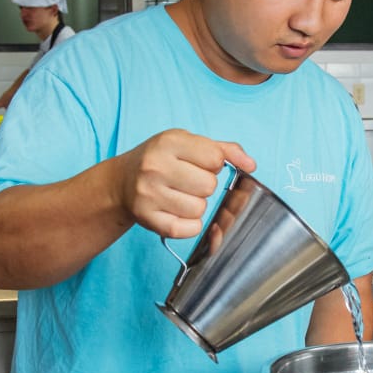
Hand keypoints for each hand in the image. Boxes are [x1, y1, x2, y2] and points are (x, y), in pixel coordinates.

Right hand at [116, 129, 254, 239]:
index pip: (215, 158)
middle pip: (209, 185)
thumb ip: (224, 150)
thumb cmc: (161, 160)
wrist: (122, 181)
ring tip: (180, 196)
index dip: (214, 164)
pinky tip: (177, 212)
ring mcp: (149, 194)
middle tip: (188, 182)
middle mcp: (155, 166)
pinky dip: (189, 225)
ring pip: (200, 209)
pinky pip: (188, 229)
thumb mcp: (187, 143)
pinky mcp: (147, 218)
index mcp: (169, 142)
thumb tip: (251, 164)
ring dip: (196, 205)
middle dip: (205, 186)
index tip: (199, 164)